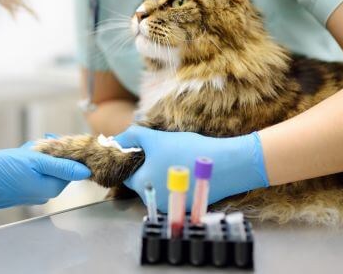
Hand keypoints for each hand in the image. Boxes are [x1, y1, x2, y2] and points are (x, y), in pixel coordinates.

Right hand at [0, 142, 91, 207]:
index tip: (56, 142)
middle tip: (34, 146)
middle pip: (57, 169)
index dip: (65, 153)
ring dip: (37, 157)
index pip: (71, 170)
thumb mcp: (34, 161)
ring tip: (23, 151)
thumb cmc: (2, 169)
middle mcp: (44, 195)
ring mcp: (32, 195)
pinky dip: (28, 165)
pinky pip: (32, 175)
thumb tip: (85, 171)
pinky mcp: (21, 192)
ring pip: (43, 170)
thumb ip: (62, 167)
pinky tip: (17, 159)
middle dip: (48, 154)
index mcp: (51, 188)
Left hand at [115, 126, 267, 212]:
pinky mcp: (186, 206)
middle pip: (142, 180)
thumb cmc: (187, 150)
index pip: (126, 174)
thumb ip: (132, 137)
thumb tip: (115, 140)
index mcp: (142, 185)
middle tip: (161, 150)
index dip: (131, 159)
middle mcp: (153, 200)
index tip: (141, 149)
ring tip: (176, 157)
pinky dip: (176, 180)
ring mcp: (171, 205)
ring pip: (157, 185)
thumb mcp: (155, 138)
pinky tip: (186, 167)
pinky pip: (173, 191)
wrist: (226, 164)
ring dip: (161, 172)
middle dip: (147, 165)